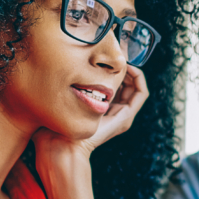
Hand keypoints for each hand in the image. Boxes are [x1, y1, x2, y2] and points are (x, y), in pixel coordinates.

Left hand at [32, 66, 148, 157]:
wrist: (63, 144)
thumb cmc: (57, 124)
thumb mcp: (62, 98)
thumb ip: (65, 86)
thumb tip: (60, 66)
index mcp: (101, 109)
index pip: (115, 85)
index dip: (114, 69)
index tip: (105, 56)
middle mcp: (114, 112)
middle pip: (127, 84)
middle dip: (123, 67)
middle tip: (115, 54)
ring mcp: (122, 115)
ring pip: (135, 86)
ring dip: (132, 70)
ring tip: (122, 59)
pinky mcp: (126, 116)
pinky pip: (141, 93)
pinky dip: (139, 78)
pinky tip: (128, 67)